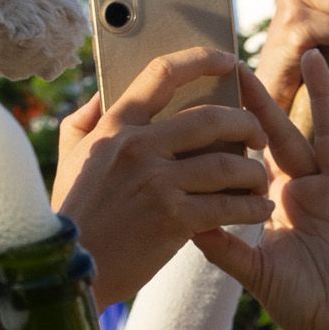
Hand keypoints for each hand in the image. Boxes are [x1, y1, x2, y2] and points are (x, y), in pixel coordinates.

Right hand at [49, 47, 271, 302]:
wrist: (68, 269)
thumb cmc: (73, 213)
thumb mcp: (70, 155)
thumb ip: (87, 119)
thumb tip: (103, 93)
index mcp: (115, 126)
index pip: (162, 74)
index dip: (201, 60)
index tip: (228, 61)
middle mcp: (138, 147)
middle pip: (211, 118)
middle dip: (245, 124)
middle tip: (259, 135)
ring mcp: (157, 182)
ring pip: (227, 164)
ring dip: (254, 172)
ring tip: (261, 180)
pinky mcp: (173, 219)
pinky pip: (227, 206)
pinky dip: (251, 208)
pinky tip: (259, 211)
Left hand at [197, 58, 328, 329]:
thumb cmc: (299, 304)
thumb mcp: (254, 274)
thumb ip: (224, 248)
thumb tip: (186, 223)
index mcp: (275, 198)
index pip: (250, 154)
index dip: (233, 127)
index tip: (210, 99)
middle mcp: (304, 187)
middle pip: (283, 134)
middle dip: (264, 102)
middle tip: (241, 66)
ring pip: (327, 133)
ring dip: (322, 96)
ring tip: (313, 57)